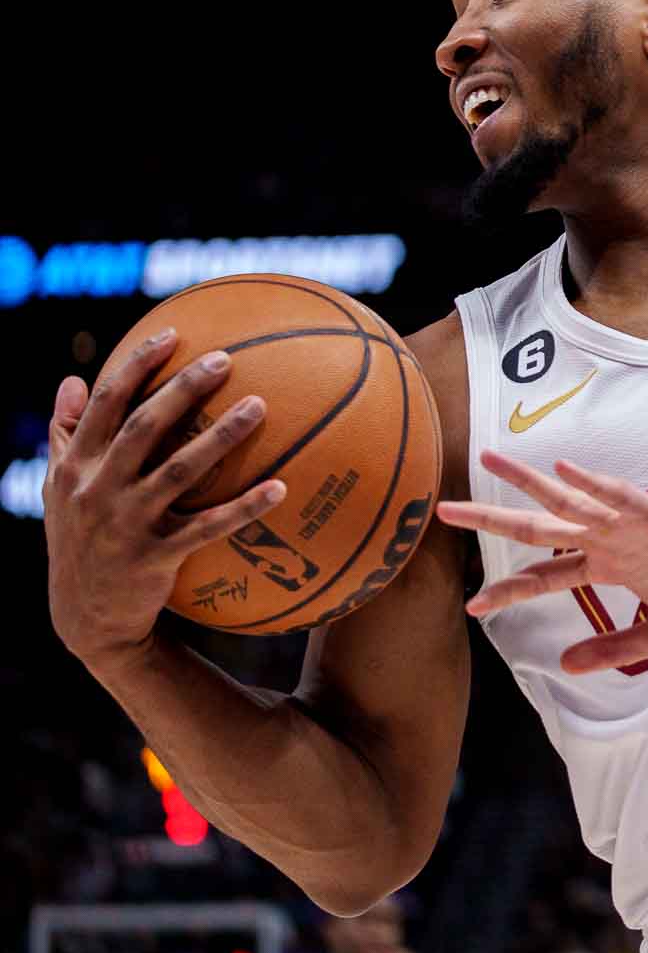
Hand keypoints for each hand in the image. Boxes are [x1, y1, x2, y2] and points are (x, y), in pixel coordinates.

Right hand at [43, 329, 284, 669]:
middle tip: (225, 359)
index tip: (173, 334)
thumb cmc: (80, 539)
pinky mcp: (155, 557)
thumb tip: (74, 378)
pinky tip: (281, 488)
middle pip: (143, 428)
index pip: (106, 405)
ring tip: (261, 406)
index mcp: (76, 466)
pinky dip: (244, 508)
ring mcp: (126, 524)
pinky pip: (207, 527)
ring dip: (220, 437)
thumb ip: (65, 433)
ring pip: (179, 472)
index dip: (137, 366)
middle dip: (182, 390)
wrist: (84, 617)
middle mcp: (97, 490)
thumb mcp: (60, 486)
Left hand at [437, 450, 647, 671]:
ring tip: (491, 462)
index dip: (508, 589)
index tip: (472, 606)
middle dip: (492, 518)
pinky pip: (623, 499)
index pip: (545, 575)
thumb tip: (565, 666)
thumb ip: (613, 647)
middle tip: (444, 510)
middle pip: (541, 527)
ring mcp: (632, 526)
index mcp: (610, 566)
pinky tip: (567, 470)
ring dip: (530, 483)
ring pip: (571, 500)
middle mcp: (611, 541)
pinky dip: (595, 485)